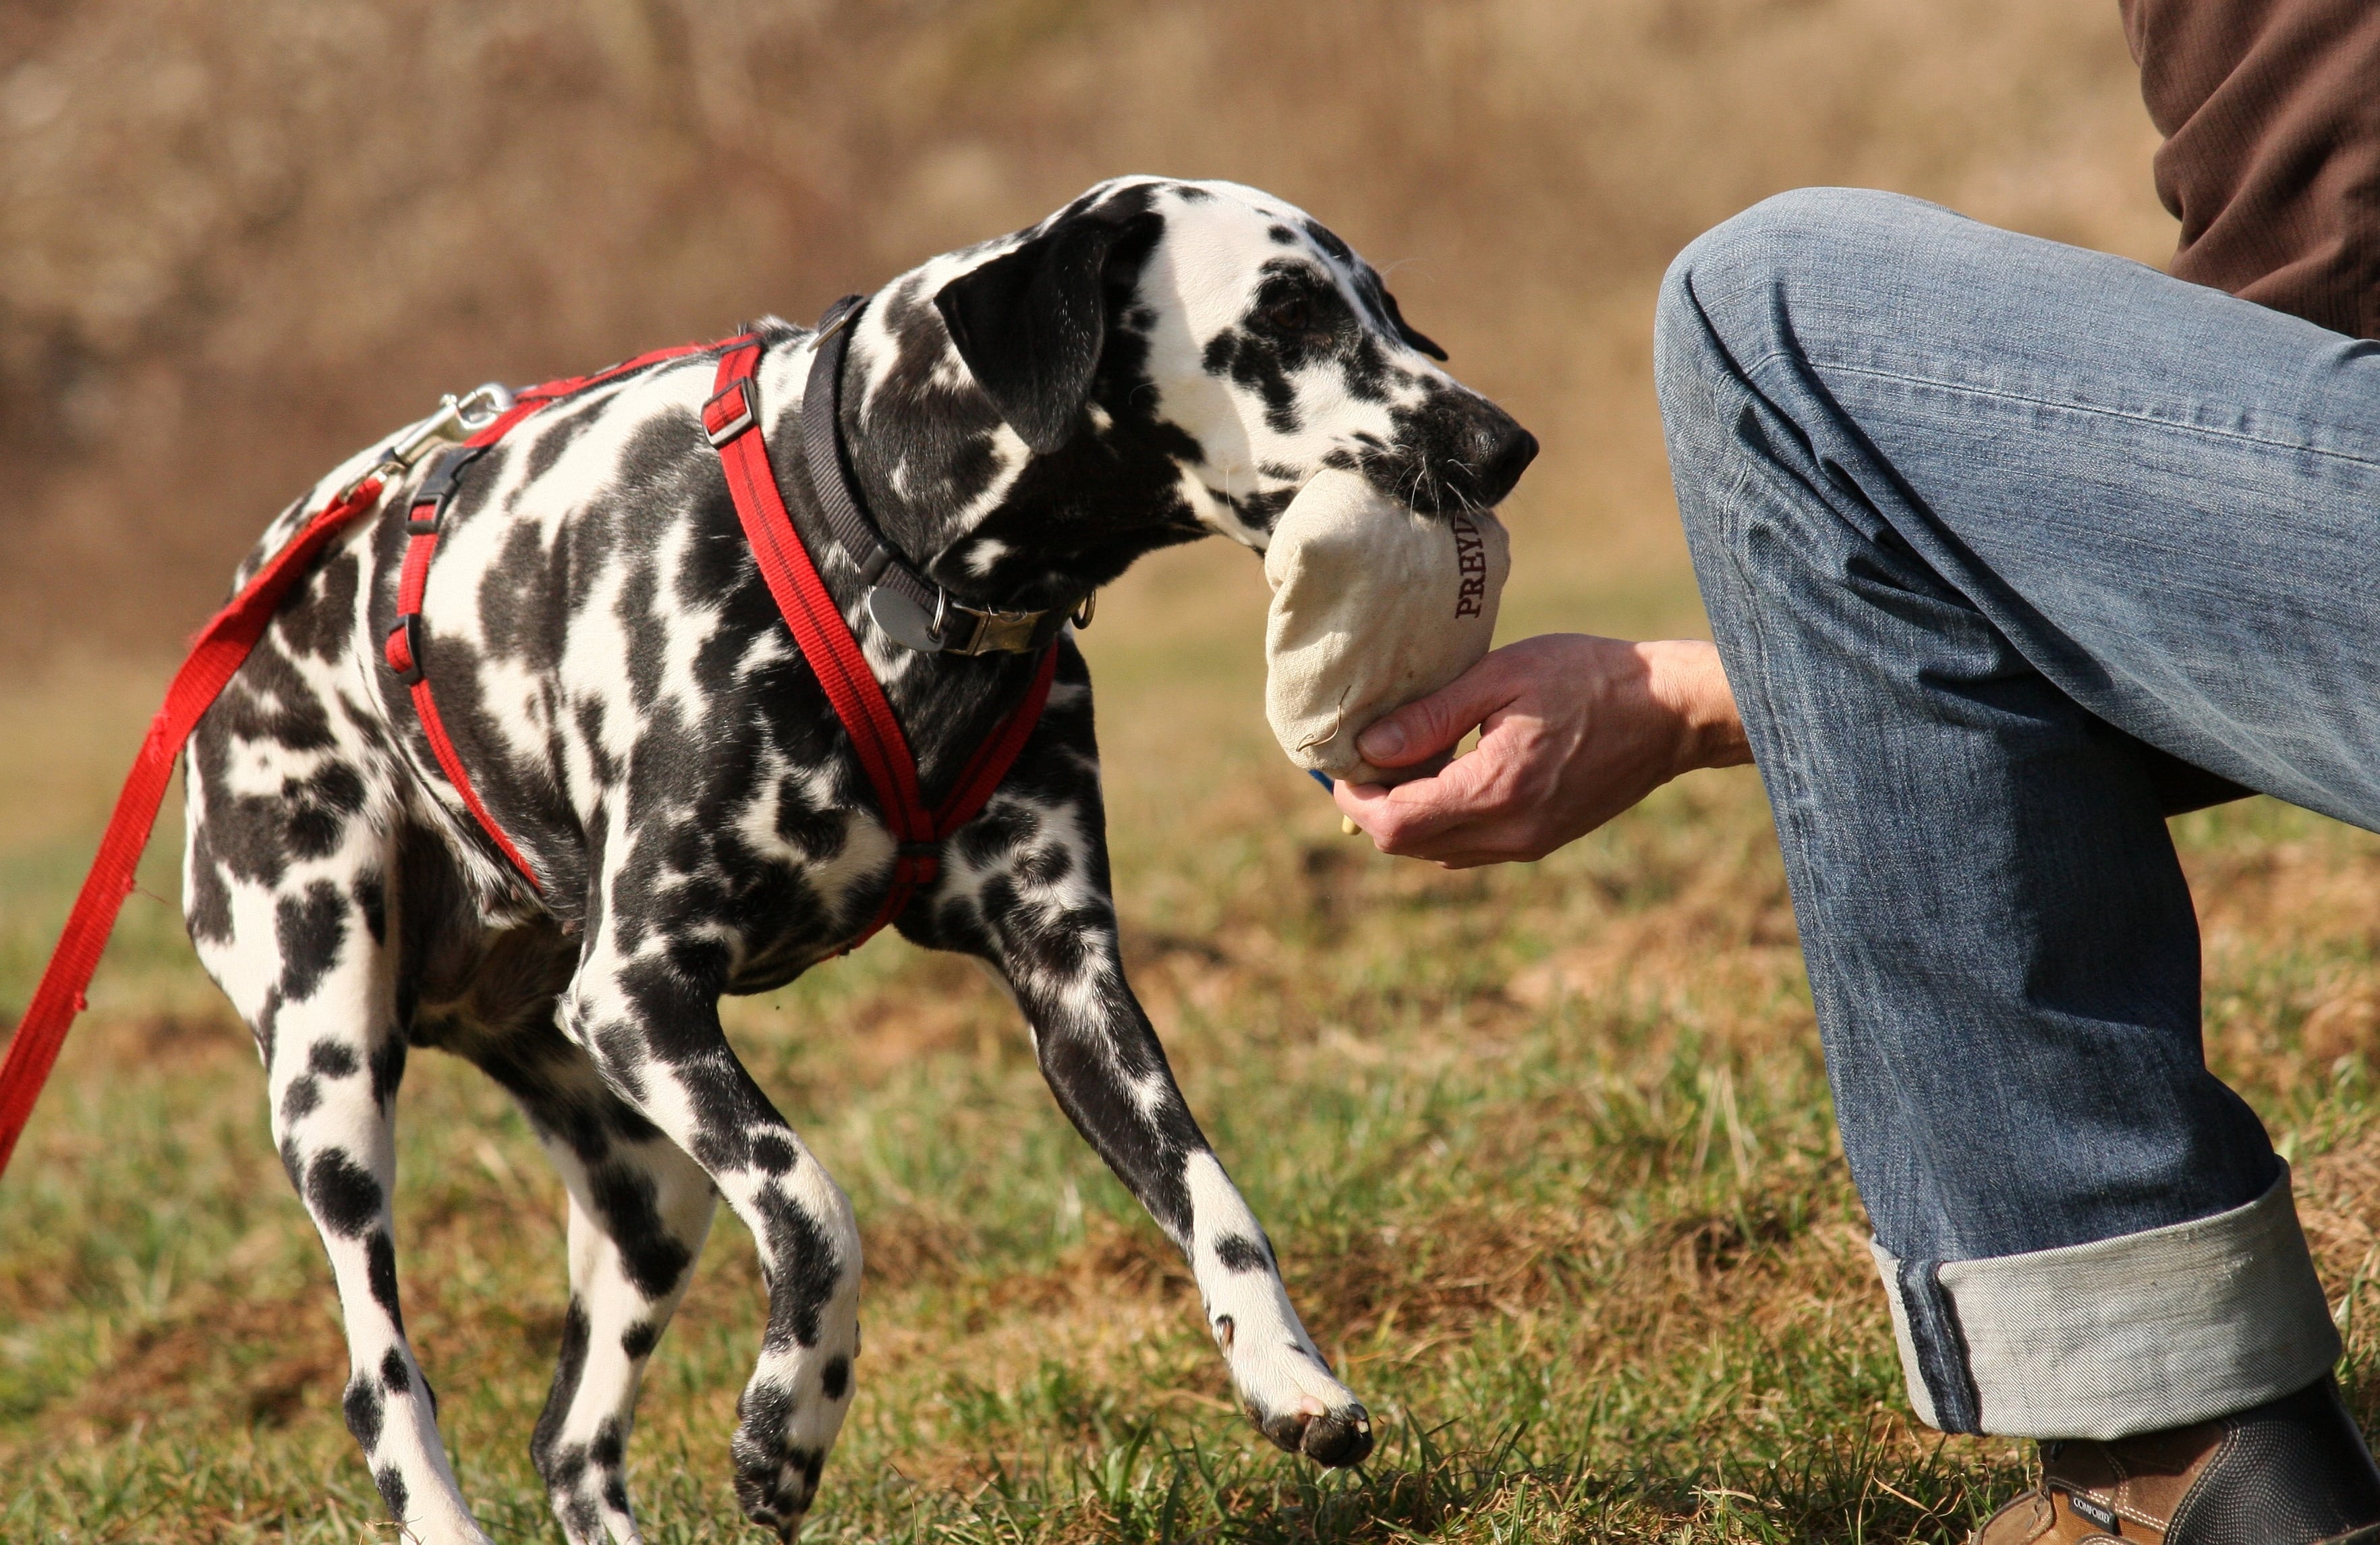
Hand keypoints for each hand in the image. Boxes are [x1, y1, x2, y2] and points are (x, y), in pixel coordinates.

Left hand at [1331, 634, 1749, 867]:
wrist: (1670, 713)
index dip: (1353, 798)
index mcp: (1495, 790)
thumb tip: (1367, 750)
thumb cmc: (1589, 678)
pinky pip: (1468, 848)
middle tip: (1366, 755)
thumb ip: (1431, 718)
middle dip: (1374, 806)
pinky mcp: (1540, 842)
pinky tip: (1449, 773)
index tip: (1341, 762)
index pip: (1394, 823)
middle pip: (1407, 845)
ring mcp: (1527, 844)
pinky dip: (1442, 820)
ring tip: (1407, 759)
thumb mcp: (1502, 677)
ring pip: (1435, 852)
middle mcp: (1509, 833)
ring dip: (1408, 815)